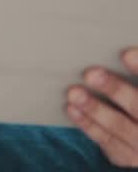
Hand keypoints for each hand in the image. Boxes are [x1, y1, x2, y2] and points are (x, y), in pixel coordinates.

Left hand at [66, 47, 137, 167]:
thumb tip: (120, 48)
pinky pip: (107, 142)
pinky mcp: (128, 156)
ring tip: (74, 93)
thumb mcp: (137, 87)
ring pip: (120, 127)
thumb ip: (134, 73)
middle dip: (116, 90)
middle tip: (91, 74)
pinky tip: (72, 109)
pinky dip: (88, 125)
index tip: (125, 53)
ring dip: (95, 109)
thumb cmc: (136, 102)